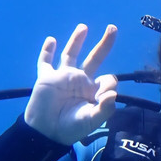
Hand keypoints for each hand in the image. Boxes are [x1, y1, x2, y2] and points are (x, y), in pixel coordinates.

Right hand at [24, 24, 118, 145]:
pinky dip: (47, 51)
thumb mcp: (92, 121)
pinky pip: (45, 62)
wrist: (46, 132)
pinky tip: (51, 40)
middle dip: (105, 44)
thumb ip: (105, 108)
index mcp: (94, 91)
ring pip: (71, 54)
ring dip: (76, 40)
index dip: (110, 84)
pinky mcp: (47, 77)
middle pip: (95, 58)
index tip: (106, 95)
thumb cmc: (71, 128)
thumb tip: (114, 92)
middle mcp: (81, 81)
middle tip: (113, 28)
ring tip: (84, 27)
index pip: (108, 79)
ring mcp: (63, 77)